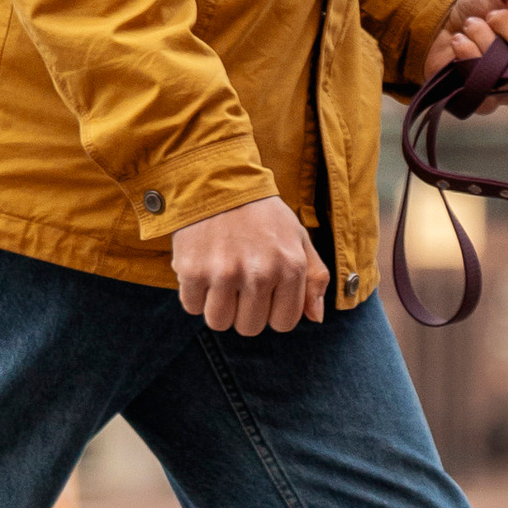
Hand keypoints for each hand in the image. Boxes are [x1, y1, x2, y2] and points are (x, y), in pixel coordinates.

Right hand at [171, 194, 328, 334]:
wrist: (218, 180)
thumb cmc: (263, 214)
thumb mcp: (299, 238)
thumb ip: (314, 278)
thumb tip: (315, 318)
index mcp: (290, 267)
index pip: (284, 322)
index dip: (273, 312)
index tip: (265, 293)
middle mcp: (259, 273)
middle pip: (250, 327)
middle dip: (245, 311)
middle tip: (240, 283)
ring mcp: (224, 273)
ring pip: (219, 322)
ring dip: (218, 307)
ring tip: (220, 279)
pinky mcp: (192, 270)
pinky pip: (192, 307)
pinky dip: (194, 294)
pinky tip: (202, 270)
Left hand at [421, 0, 507, 113]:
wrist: (440, 24)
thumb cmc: (479, 9)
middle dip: (503, 22)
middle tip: (487, 16)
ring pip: (504, 64)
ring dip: (482, 34)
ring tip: (469, 26)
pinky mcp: (484, 103)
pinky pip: (481, 82)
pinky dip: (466, 53)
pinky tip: (459, 43)